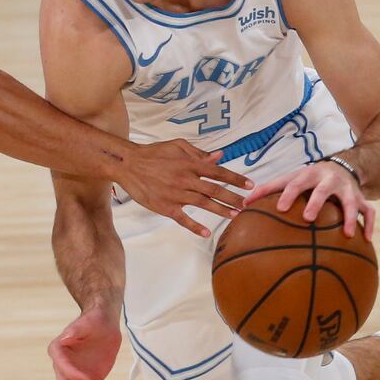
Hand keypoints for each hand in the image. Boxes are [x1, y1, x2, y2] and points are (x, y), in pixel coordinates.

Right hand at [48, 307, 121, 379]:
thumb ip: (77, 328)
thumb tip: (66, 337)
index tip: (88, 379)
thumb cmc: (96, 319)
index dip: (72, 374)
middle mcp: (64, 365)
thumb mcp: (90, 320)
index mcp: (59, 348)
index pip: (61, 364)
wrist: (105, 325)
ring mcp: (75, 377)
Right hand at [120, 141, 251, 236]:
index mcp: (190, 164)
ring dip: (220, 211)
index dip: (236, 179)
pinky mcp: (165, 207)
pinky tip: (207, 233)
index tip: (250, 185)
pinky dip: (195, 226)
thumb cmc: (154, 153)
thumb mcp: (177, 146)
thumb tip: (219, 156)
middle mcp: (186, 179)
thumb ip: (198, 152)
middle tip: (247, 205)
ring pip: (203, 204)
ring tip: (235, 216)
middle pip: (215, 190)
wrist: (129, 165)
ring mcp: (176, 194)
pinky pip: (183, 219)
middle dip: (233, 198)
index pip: (218, 172)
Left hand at [242, 161, 375, 239]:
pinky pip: (369, 211)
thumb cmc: (309, 179)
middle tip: (308, 218)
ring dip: (348, 217)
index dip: (288, 195)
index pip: (296, 183)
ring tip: (346, 233)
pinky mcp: (361, 199)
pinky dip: (368, 224)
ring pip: (350, 202)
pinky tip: (366, 239)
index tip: (280, 208)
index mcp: (309, 175)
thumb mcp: (291, 178)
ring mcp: (347, 190)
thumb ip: (268, 189)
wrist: (342, 167)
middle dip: (316, 202)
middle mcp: (329, 180)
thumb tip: (242, 204)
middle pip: (323, 190)